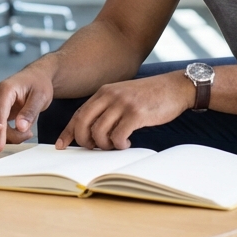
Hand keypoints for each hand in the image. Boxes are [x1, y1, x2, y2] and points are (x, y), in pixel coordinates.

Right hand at [0, 64, 55, 151]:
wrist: (36, 78)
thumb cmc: (39, 84)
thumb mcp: (41, 97)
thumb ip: (30, 112)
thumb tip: (20, 127)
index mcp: (4, 90)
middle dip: (9, 136)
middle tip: (29, 134)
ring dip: (9, 136)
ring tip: (27, 131)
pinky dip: (7, 134)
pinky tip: (21, 129)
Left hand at [57, 71, 193, 149]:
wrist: (175, 87)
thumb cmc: (149, 96)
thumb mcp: (122, 96)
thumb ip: (107, 108)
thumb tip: (92, 133)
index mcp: (103, 92)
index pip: (78, 113)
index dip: (68, 132)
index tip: (62, 145)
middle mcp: (109, 95)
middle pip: (83, 123)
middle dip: (84, 141)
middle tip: (95, 148)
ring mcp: (122, 104)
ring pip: (98, 132)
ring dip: (104, 145)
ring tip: (116, 145)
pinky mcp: (136, 113)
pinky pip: (118, 135)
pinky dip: (119, 145)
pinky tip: (127, 144)